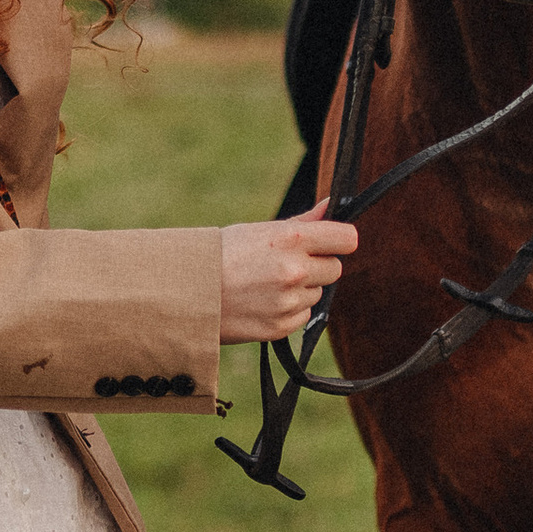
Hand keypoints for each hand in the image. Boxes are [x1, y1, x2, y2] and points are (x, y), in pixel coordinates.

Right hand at [219, 200, 358, 344]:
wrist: (186, 292)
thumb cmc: (221, 255)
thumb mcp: (259, 231)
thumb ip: (303, 223)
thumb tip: (333, 205)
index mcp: (291, 239)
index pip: (346, 239)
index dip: (339, 240)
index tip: (330, 243)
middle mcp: (295, 270)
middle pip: (335, 268)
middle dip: (317, 266)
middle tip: (286, 265)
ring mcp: (289, 301)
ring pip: (317, 293)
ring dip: (301, 290)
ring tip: (266, 284)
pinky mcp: (281, 326)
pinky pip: (303, 316)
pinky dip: (289, 311)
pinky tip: (262, 302)